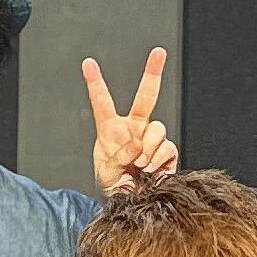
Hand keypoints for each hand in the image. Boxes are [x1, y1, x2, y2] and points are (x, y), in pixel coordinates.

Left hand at [84, 49, 176, 193]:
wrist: (131, 204)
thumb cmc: (113, 187)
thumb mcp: (106, 172)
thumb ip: (118, 156)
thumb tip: (138, 144)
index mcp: (111, 130)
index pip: (102, 102)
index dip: (95, 82)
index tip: (88, 63)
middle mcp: (134, 129)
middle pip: (145, 97)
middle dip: (153, 73)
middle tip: (159, 52)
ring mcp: (151, 139)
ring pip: (157, 128)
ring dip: (148, 147)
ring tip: (139, 166)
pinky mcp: (166, 152)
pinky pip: (167, 147)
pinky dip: (158, 159)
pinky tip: (150, 171)